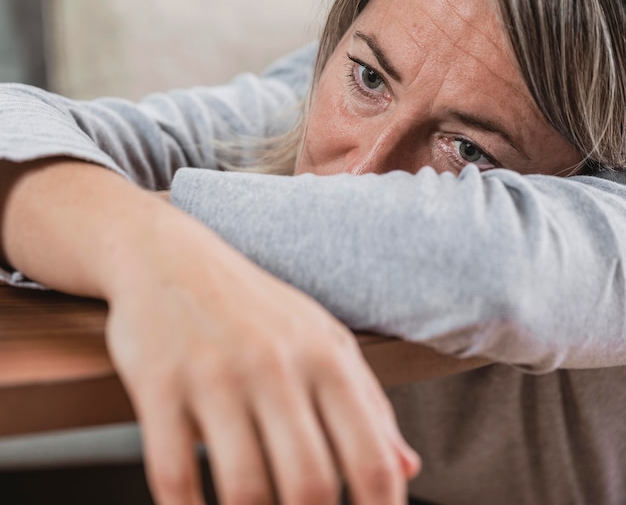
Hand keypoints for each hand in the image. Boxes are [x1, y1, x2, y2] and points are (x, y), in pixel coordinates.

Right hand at [103, 214, 419, 504]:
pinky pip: (174, 475)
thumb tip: (408, 469)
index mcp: (326, 357)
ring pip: (245, 490)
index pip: (372, 459)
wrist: (171, 258)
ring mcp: (215, 374)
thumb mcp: (323, 338)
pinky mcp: (159, 384)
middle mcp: (275, 365)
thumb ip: (369, 403)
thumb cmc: (256, 306)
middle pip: (310, 486)